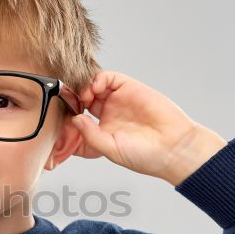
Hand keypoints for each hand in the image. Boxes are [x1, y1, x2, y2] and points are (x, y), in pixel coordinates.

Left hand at [70, 71, 226, 185]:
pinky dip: (97, 79)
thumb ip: (90, 134)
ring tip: (83, 99)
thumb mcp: (110, 149)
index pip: (78, 118)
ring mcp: (118, 100)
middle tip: (68, 104)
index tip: (61, 119)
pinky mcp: (129, 88)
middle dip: (72, 99)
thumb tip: (75, 119)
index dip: (69, 117)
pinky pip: (108, 78)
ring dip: (83, 88)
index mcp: (102, 130)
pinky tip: (94, 90)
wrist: (173, 148)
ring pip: (92, 86)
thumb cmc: (144, 156)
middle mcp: (109, 113)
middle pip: (82, 99)